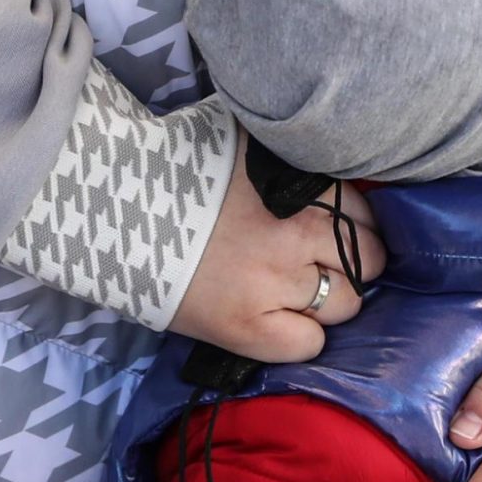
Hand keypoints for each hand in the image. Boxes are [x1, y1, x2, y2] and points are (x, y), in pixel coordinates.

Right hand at [171, 129, 386, 362]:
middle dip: (352, 263)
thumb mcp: (242, 137)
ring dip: (329, 300)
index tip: (336, 231)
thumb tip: (316, 141)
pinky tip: (277, 320)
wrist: (114, 206)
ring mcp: (275, 285)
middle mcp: (299, 235)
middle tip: (321, 264)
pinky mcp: (248, 328)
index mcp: (303, 187)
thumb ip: (287, 147)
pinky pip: (308, 345)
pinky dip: (301, 336)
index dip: (356, 225)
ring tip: (297, 293)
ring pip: (345, 305)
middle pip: (368, 261)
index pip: (365, 214)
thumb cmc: (174, 164)